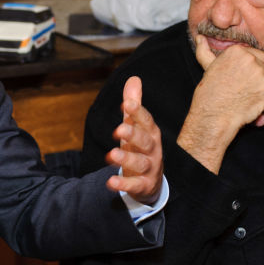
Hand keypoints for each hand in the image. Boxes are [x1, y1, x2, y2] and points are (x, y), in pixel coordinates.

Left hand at [105, 76, 162, 204]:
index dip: (138, 113)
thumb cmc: (141, 147)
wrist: (151, 180)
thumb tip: (133, 79)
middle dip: (133, 135)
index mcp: (151, 133)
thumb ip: (134, 105)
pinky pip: (134, 185)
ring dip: (126, 158)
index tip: (127, 103)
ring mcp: (149, 168)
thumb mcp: (137, 126)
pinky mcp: (143, 185)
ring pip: (140, 163)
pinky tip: (110, 182)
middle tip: (118, 129)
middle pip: (145, 141)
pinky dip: (123, 184)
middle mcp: (153, 150)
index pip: (146, 121)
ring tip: (110, 155)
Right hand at [177, 36, 263, 172]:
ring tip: (246, 105)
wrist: (212, 117)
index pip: (255, 56)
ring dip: (262, 97)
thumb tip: (200, 38)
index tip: (241, 83)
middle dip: (260, 81)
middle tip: (245, 94)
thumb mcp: (207, 68)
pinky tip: (254, 117)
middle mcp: (251, 59)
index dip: (251, 71)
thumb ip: (206, 51)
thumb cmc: (208, 94)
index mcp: (237, 51)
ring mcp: (262, 75)